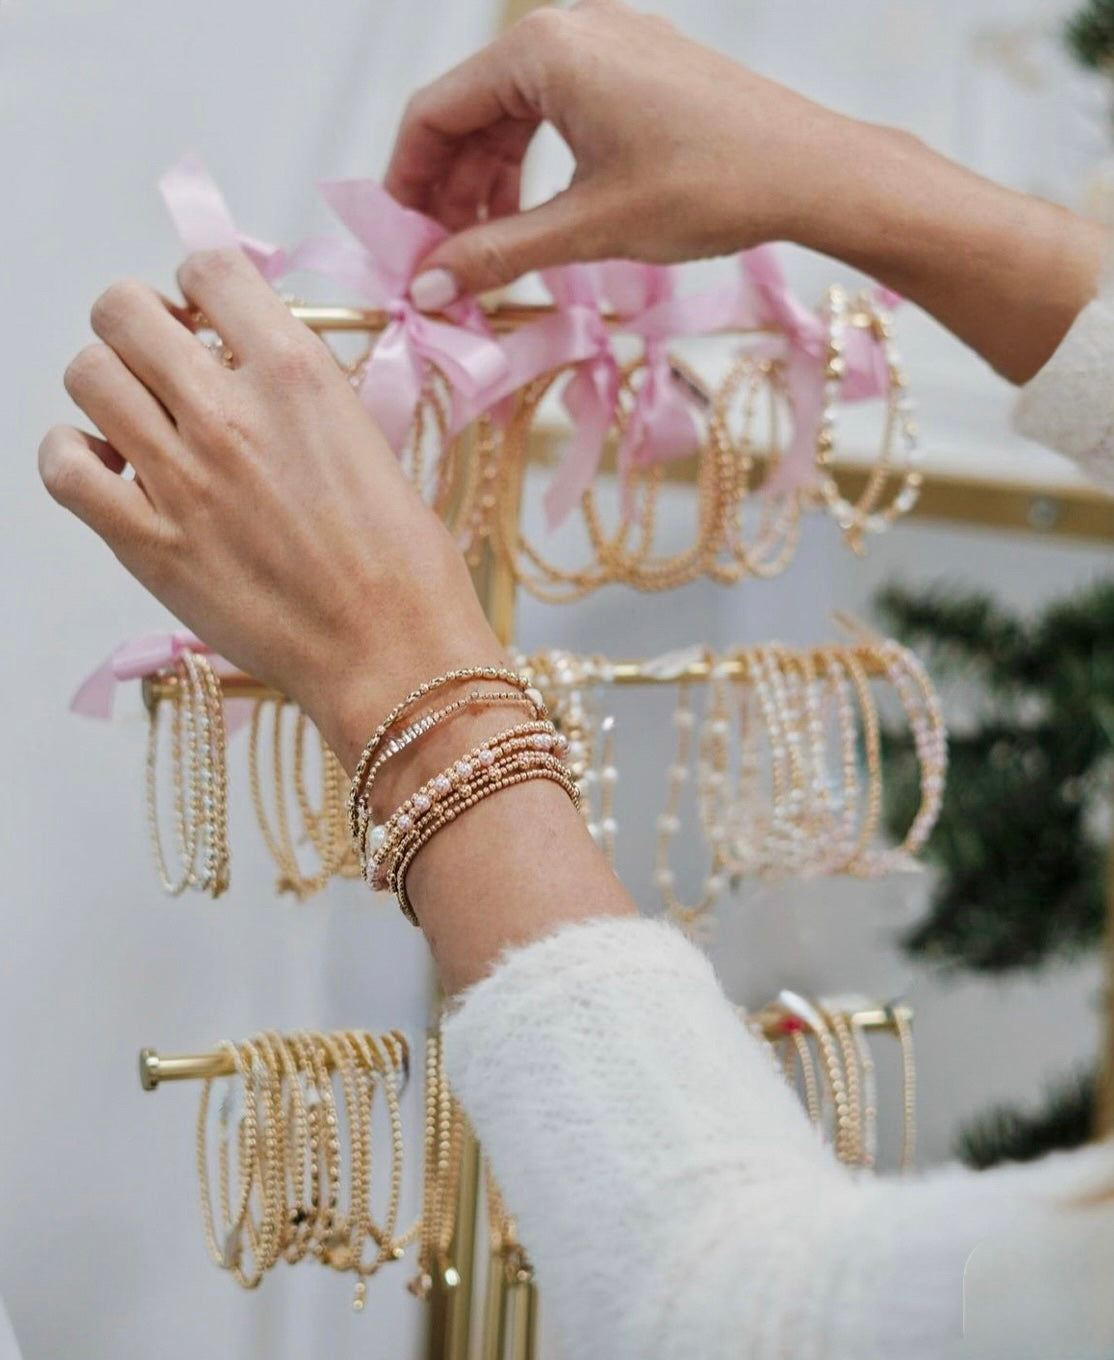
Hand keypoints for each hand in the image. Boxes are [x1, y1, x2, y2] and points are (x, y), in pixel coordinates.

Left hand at [39, 248, 503, 769]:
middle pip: (123, 310)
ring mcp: (181, 478)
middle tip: (167, 368)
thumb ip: (297, 391)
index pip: (209, 268)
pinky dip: (73, 456)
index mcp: (297, 374)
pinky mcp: (147, 544)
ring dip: (109, 388)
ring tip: (143, 424)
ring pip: (86, 374)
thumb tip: (243, 366)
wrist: (394, 654)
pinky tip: (113, 471)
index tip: (211, 321)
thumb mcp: (368, 439)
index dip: (202, 288)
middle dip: (139, 327)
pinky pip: (62, 466)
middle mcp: (229, 412)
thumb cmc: (404, 561)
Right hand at [389, 0, 1102, 383]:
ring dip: (492, 185)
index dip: (407, 186)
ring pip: (515, 116)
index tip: (404, 248)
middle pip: (470, 112)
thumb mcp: (588, 228)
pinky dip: (537, 167)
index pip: (434, 113)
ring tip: (493, 253)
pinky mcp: (637, 68)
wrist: (813, 171)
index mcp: (543, 50)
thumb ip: (497, 253)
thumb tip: (426, 288)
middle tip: (445, 263)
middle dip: (451, 191)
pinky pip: (558, 112)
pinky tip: (539, 220)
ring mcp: (607, 43)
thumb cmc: (707, 189)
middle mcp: (568, 29)